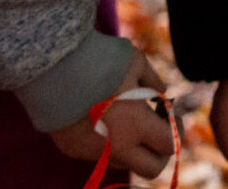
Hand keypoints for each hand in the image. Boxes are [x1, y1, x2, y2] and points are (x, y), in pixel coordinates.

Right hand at [48, 53, 174, 178]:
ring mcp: (90, 152)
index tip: (171, 114)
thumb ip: (154, 82)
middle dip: (159, 151)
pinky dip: (105, 140)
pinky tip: (99, 114)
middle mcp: (114, 147)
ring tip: (125, 115)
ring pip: (122, 162)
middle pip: (151, 169)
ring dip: (131, 146)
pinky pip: (97, 153)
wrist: (51, 63)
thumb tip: (162, 93)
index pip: (170, 144)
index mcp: (136, 126)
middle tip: (155, 127)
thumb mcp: (137, 62)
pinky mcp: (71, 148)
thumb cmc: (99, 58)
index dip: (176, 129)